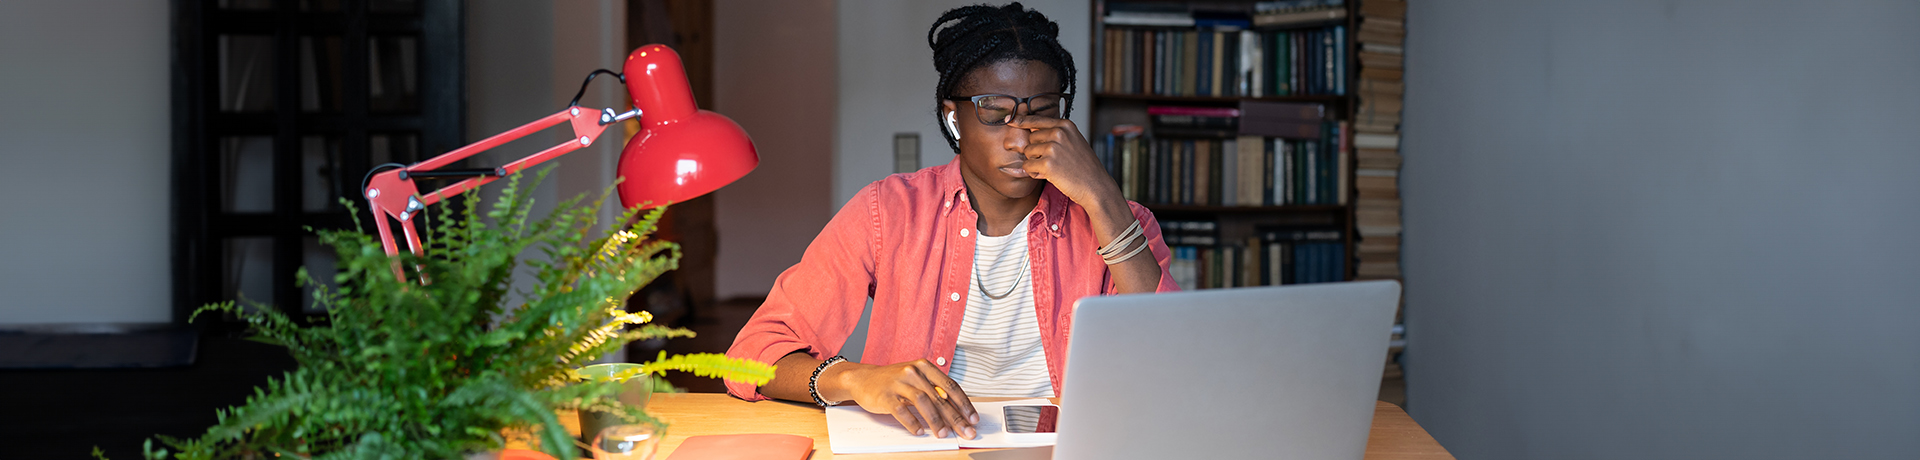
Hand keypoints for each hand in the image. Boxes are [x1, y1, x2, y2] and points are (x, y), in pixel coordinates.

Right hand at [826, 359, 979, 438]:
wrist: (863, 378)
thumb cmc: (893, 381)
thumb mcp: (915, 379)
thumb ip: (933, 390)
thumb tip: (956, 410)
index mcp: (924, 366)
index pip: (950, 386)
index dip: (964, 404)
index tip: (973, 418)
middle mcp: (913, 372)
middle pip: (940, 397)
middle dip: (955, 417)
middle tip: (966, 431)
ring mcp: (899, 383)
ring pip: (923, 402)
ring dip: (936, 420)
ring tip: (943, 434)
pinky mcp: (885, 395)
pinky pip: (902, 410)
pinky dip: (912, 422)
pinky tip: (919, 432)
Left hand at [1007, 115, 1125, 212]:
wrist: (1097, 186)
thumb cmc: (1085, 167)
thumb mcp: (1073, 142)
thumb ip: (1056, 134)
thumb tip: (1032, 130)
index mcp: (1065, 125)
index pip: (1037, 119)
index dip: (1022, 120)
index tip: (1010, 119)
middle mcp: (1059, 133)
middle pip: (1030, 139)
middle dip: (1036, 152)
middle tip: (1053, 162)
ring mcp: (1053, 148)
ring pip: (1027, 153)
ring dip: (1035, 163)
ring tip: (1053, 169)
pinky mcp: (1047, 164)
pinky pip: (1027, 167)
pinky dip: (1034, 173)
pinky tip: (1049, 176)